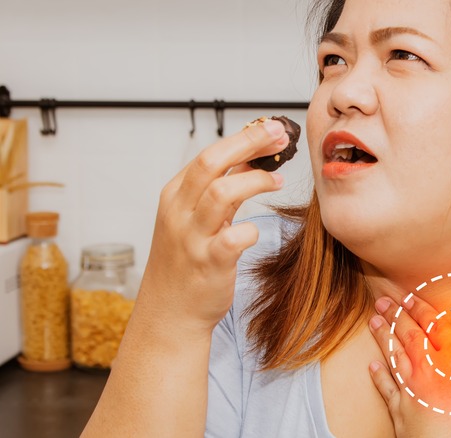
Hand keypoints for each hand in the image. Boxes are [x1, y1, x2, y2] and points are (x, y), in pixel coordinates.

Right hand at [137, 119, 288, 334]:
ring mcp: (191, 238)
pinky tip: (257, 231)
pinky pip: (232, 239)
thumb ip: (222, 187)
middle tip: (281, 136)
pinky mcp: (208, 264)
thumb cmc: (188, 260)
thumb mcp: (197, 218)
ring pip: (220, 193)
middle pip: (211, 162)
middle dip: (248, 143)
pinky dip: (249, 231)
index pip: (209, 154)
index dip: (244, 139)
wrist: (170, 312)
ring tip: (278, 181)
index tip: (273, 130)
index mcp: (176, 195)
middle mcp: (179, 212)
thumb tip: (253, 156)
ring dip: (255, 181)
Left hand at [368, 294, 450, 437]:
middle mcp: (428, 368)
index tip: (409, 297)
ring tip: (374, 321)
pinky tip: (373, 365)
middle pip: (408, 334)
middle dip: (395, 315)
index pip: (434, 323)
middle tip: (383, 302)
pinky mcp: (401, 412)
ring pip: (393, 356)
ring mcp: (411, 390)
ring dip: (383, 337)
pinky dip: (378, 374)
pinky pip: (386, 387)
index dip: (420, 308)